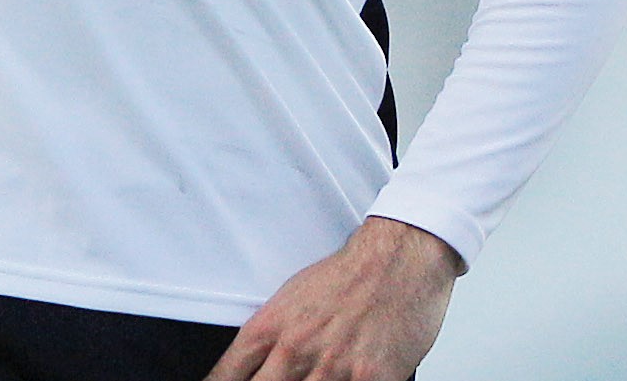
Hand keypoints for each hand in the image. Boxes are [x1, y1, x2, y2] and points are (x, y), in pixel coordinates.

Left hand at [205, 216, 460, 380]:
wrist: (401, 257)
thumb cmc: (350, 274)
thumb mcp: (292, 298)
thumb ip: (270, 338)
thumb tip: (255, 369)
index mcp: (270, 329)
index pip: (225, 377)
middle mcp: (295, 351)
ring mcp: (332, 368)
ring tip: (318, 378)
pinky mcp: (369, 379)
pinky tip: (346, 380)